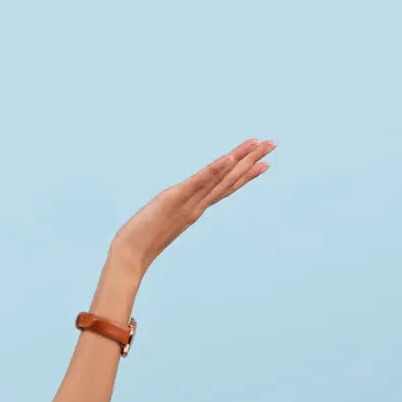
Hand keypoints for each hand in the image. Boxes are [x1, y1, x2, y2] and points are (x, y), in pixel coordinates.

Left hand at [111, 139, 274, 272]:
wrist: (130, 256)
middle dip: (251, 161)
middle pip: (229, 180)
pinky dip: (213, 171)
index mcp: (194, 209)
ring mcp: (188, 203)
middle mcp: (196, 205)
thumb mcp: (160, 222)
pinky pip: (197, 183)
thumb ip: (170, 216)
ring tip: (258, 144)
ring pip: (219, 179)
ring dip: (239, 160)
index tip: (264, 164)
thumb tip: (174, 211)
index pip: (224, 188)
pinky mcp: (173, 199)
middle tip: (272, 144)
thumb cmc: (141, 241)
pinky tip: (227, 158)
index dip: (245, 175)